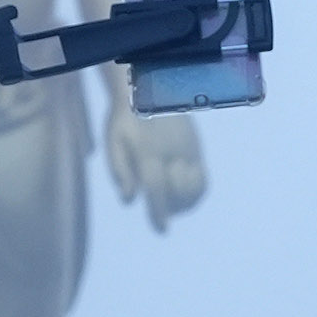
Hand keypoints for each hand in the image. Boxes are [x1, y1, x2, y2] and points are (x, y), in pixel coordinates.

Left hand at [105, 107, 205, 231]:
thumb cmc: (124, 118)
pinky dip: (196, 192)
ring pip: (195, 187)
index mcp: (148, 151)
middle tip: (159, 210)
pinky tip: (183, 194)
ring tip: (171, 203)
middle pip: (178, 192)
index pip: (157, 188)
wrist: (148, 86)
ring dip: (185, 202)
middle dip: (170, 207)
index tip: (162, 230)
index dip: (159, 212)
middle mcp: (173, 152)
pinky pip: (203, 178)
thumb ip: (120, 170)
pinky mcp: (196, 148)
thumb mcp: (114, 141)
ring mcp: (188, 149)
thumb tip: (129, 200)